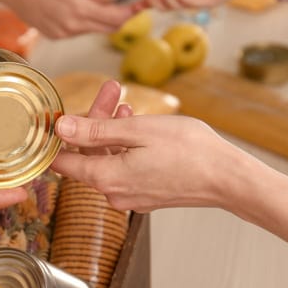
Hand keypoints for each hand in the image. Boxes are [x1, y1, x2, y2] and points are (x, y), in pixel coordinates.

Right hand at [0, 0, 133, 37]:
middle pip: (107, 28)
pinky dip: (87, 20)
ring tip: (105, 0)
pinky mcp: (55, 34)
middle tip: (130, 2)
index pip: (115, 18)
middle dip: (121, 17)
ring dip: (103, 18)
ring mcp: (62, 33)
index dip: (131, 12)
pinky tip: (82, 6)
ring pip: (93, 29)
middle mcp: (71, 27)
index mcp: (77, 10)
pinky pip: (79, 30)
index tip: (141, 3)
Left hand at [51, 109, 287, 254]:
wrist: (228, 178)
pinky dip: (127, 146)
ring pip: (108, 159)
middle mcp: (114, 192)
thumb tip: (61, 128)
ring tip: (127, 103)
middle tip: (110, 90)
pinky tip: (138, 125)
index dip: (59, 136)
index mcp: (106, 177)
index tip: (61, 114)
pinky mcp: (147, 195)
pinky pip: (125, 168)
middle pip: (89, 155)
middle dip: (95, 121)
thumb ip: (95, 131)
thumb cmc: (190, 152)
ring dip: (112, 131)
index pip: (62, 162)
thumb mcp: (138, 131)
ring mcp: (131, 196)